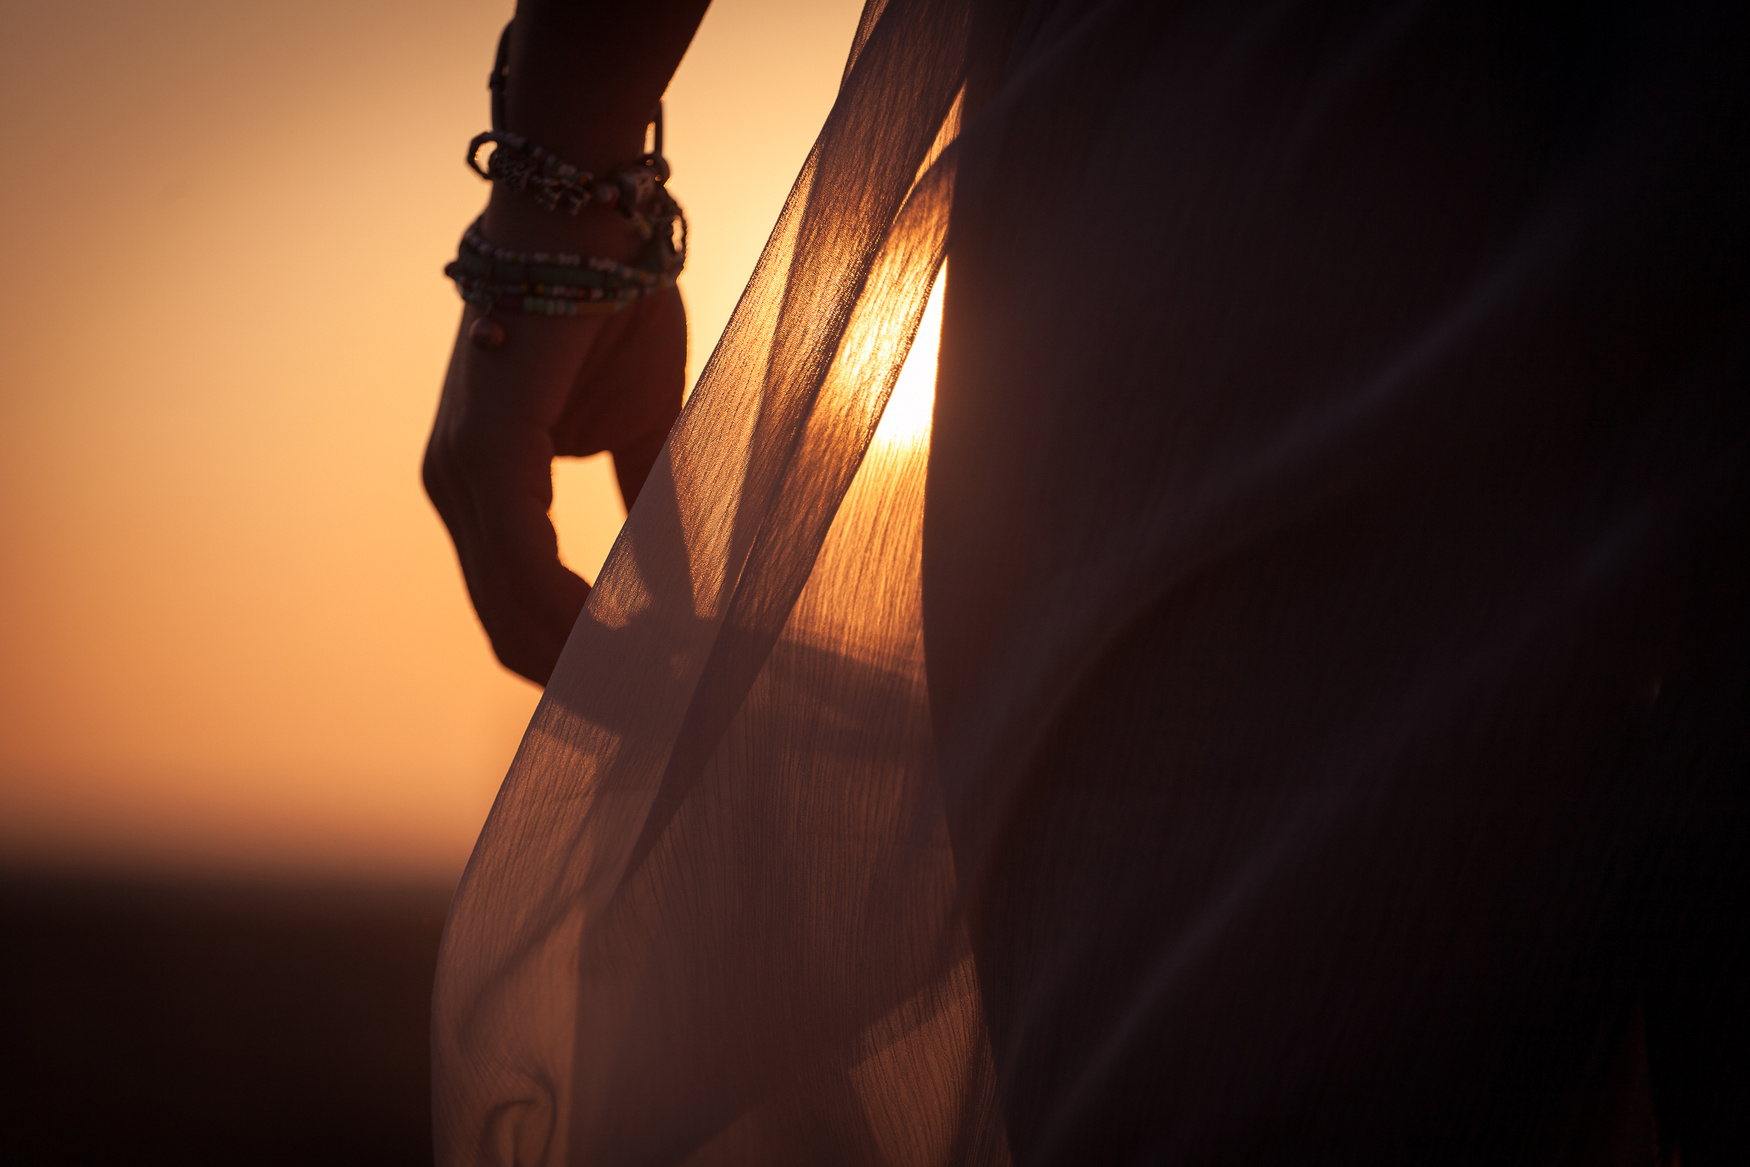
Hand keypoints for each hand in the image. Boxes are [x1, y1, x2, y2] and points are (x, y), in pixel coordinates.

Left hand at [423, 289, 684, 684]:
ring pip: (511, 612)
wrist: (591, 217)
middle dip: (586, 684)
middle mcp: (454, 490)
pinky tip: (641, 634)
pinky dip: (581, 612)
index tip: (653, 695)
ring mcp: (460, 475)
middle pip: (507, 631)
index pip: (516, 610)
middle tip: (662, 713)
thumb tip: (682, 595)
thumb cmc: (614, 308)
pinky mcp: (483, 454)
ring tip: (665, 682)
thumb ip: (650, 512)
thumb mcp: (643, 432)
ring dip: (590, 660)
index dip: (582, 665)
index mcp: (482, 488)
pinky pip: (524, 564)